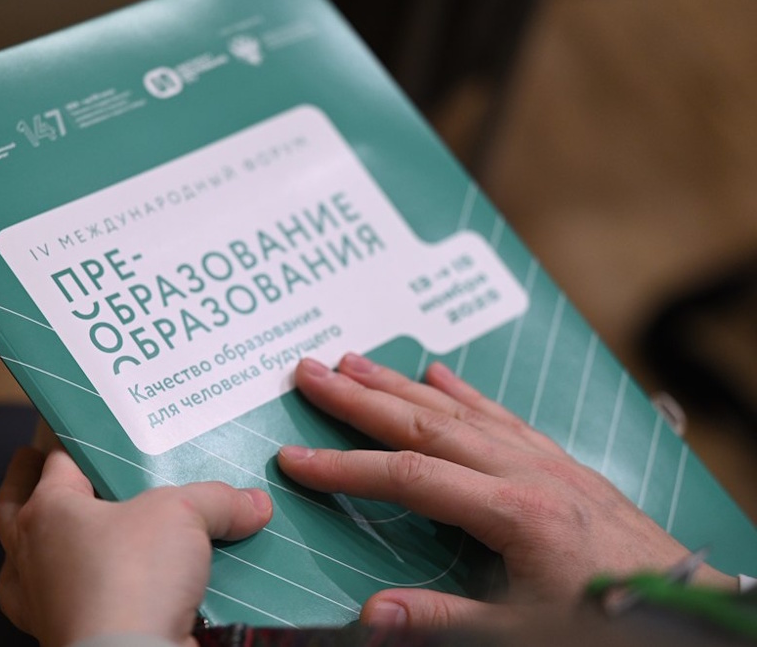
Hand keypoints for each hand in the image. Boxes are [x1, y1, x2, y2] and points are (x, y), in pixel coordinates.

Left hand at [0, 447, 271, 646]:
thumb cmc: (132, 579)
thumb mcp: (184, 514)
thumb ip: (216, 500)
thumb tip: (253, 504)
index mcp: (48, 510)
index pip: (57, 460)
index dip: (75, 441)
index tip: (86, 429)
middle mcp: (33, 556)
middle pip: (13, 507)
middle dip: (23, 483)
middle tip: (32, 464)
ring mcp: (40, 603)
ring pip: (25, 562)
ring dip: (39, 545)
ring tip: (63, 530)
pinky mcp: (60, 638)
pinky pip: (55, 607)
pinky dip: (70, 595)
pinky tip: (102, 592)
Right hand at [277, 353, 735, 628]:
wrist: (683, 610)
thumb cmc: (605, 622)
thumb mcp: (523, 633)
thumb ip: (445, 621)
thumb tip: (373, 611)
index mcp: (516, 513)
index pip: (410, 478)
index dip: (346, 468)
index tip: (297, 459)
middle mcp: (527, 471)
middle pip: (425, 423)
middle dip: (361, 398)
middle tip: (311, 372)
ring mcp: (545, 461)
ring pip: (459, 410)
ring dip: (400, 384)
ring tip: (354, 361)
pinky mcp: (560, 463)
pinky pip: (501, 415)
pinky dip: (464, 392)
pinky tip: (437, 373)